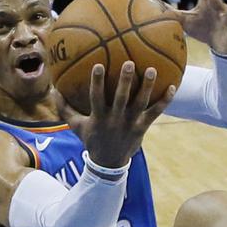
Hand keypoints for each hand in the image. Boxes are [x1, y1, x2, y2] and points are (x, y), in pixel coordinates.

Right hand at [57, 61, 175, 168]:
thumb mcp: (76, 126)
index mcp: (99, 117)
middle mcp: (116, 119)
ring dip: (147, 87)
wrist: (108, 163)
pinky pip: (156, 112)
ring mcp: (130, 123)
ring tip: (152, 70)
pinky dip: (164, 101)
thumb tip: (53, 91)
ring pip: (140, 103)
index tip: (98, 65)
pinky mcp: (142, 127)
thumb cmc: (92, 139)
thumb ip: (64, 109)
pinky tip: (172, 86)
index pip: (96, 97)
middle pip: (121, 98)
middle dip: (125, 81)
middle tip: (129, 63)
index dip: (97, 82)